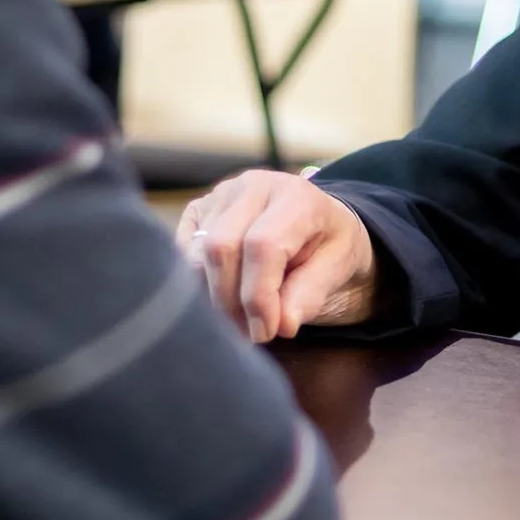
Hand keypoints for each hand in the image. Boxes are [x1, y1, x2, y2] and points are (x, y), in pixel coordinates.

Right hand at [177, 171, 378, 343]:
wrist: (316, 225)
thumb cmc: (329, 247)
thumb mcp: (337, 268)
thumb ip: (310, 294)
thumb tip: (282, 325)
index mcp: (295, 195)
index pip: (262, 245)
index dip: (259, 296)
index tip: (267, 332)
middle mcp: (253, 186)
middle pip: (221, 248)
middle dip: (232, 302)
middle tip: (251, 334)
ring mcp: (221, 194)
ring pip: (196, 253)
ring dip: (213, 299)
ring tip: (239, 322)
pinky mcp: (198, 209)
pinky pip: (182, 252)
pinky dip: (198, 284)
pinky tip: (224, 299)